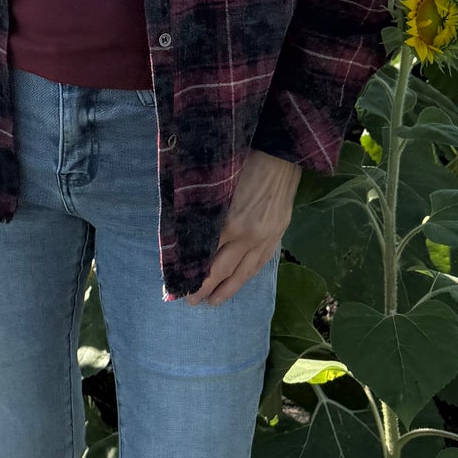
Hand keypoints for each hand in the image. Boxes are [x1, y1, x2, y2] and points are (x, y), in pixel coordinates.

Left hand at [186, 151, 299, 306]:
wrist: (280, 154)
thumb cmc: (244, 162)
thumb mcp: (218, 186)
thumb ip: (206, 212)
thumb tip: (187, 233)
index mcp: (230, 222)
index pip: (205, 254)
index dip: (192, 270)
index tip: (178, 282)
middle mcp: (248, 236)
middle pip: (222, 269)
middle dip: (205, 287)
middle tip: (190, 300)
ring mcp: (265, 238)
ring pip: (243, 272)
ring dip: (227, 290)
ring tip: (213, 302)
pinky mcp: (277, 235)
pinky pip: (260, 262)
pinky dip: (247, 276)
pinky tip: (239, 282)